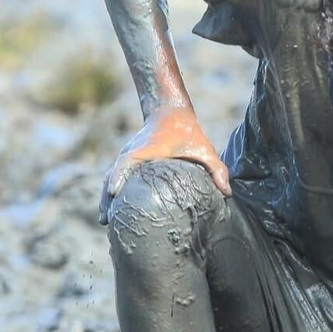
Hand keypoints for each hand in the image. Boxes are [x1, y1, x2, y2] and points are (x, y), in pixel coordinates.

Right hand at [98, 111, 230, 223]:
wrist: (170, 109)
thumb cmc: (187, 130)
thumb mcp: (204, 148)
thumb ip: (216, 168)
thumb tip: (227, 193)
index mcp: (144, 151)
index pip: (125, 164)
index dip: (117, 177)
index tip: (112, 193)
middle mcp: (130, 154)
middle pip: (112, 177)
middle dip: (107, 198)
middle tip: (106, 221)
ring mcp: (127, 156)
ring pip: (110, 178)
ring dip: (106, 198)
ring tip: (105, 221)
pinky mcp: (128, 159)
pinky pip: (115, 176)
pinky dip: (111, 190)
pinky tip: (113, 208)